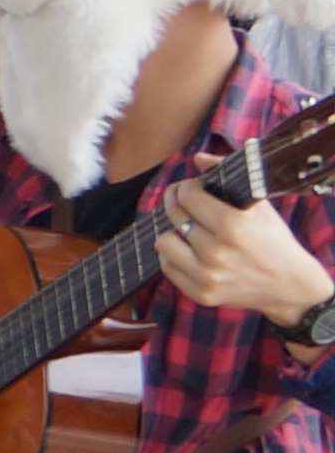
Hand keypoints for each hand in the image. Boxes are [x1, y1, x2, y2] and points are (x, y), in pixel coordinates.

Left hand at [158, 181, 334, 324]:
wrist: (288, 285)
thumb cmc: (273, 241)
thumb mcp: (259, 206)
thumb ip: (227, 178)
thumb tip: (197, 158)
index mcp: (234, 226)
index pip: (189, 196)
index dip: (186, 187)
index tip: (193, 186)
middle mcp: (217, 252)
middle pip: (174, 216)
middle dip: (175, 201)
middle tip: (183, 200)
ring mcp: (207, 276)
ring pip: (163, 241)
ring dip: (172, 231)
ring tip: (186, 227)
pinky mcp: (201, 294)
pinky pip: (167, 267)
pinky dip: (173, 254)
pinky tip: (186, 248)